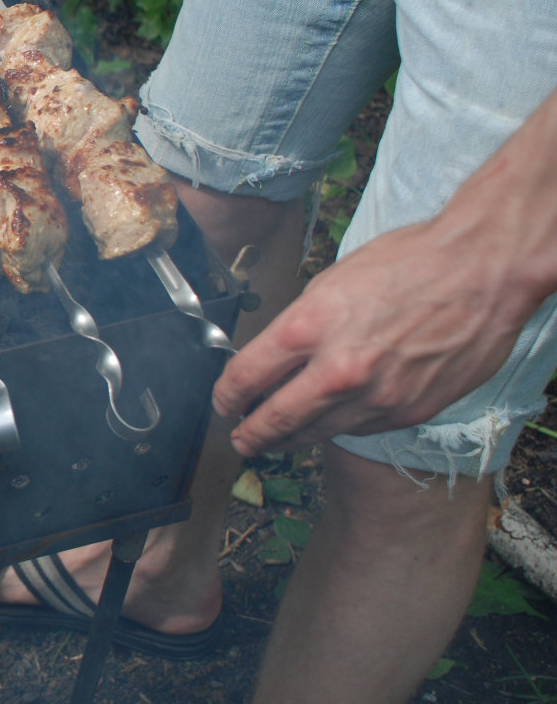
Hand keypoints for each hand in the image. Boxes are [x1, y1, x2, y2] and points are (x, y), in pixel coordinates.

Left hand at [213, 214, 541, 456]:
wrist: (481, 271)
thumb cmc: (409, 263)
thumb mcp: (330, 283)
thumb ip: (299, 325)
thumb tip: (275, 356)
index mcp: (309, 327)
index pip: (246, 376)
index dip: (226, 396)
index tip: (222, 402)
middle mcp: (338, 369)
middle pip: (274, 420)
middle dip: (250, 434)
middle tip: (240, 438)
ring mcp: (375, 397)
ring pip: (316, 432)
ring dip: (291, 438)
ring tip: (276, 439)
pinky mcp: (406, 411)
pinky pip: (359, 428)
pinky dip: (339, 426)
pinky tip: (332, 419)